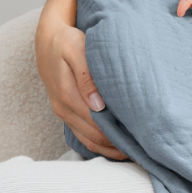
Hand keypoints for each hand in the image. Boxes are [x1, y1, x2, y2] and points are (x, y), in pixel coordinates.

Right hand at [35, 11, 126, 160]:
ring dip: (111, 149)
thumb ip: (86, 76)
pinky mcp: (66, 115)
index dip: (117, 134)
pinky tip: (119, 145)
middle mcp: (63, 109)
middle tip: (144, 147)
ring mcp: (64, 114)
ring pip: (89, 141)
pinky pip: (84, 137)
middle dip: (118, 144)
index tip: (140, 137)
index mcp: (67, 94)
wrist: (47, 41)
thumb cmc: (66, 42)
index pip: (96, 124)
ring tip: (135, 151)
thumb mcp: (76, 50)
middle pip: (94, 137)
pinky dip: (101, 145)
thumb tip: (98, 105)